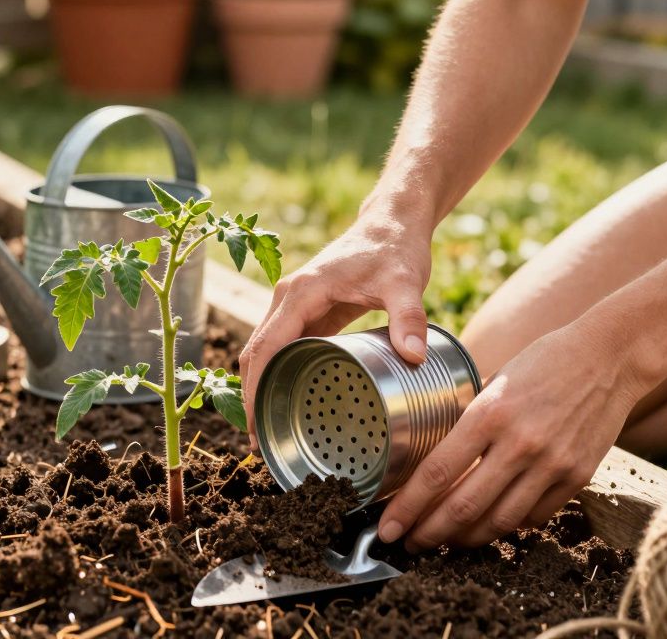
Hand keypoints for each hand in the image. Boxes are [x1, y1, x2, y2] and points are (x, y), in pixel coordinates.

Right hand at [240, 207, 432, 450]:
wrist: (393, 222)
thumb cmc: (395, 248)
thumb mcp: (404, 282)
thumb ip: (409, 317)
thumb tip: (413, 356)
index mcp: (300, 293)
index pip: (265, 347)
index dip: (256, 388)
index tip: (256, 425)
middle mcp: (288, 299)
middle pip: (256, 353)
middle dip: (253, 397)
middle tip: (262, 444)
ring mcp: (295, 305)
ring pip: (265, 352)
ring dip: (262, 388)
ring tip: (271, 433)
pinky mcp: (308, 312)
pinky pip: (284, 348)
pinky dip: (280, 375)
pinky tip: (290, 402)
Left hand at [377, 321, 643, 550]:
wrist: (609, 357)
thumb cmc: (545, 361)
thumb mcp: (497, 379)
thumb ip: (472, 419)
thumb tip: (439, 456)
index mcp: (490, 413)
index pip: (437, 473)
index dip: (407, 508)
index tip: (387, 527)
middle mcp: (519, 443)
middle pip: (463, 508)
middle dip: (428, 533)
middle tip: (407, 543)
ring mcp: (551, 464)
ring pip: (498, 522)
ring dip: (465, 539)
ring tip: (445, 540)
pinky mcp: (577, 477)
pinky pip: (534, 517)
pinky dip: (508, 525)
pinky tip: (492, 522)